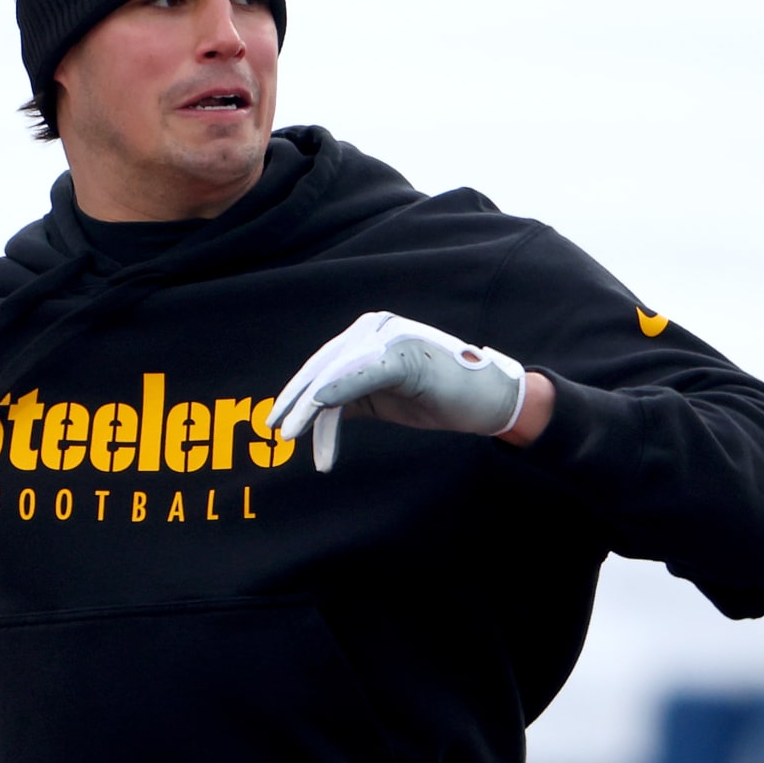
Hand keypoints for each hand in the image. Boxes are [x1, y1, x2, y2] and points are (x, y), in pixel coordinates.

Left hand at [266, 311, 528, 471]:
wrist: (489, 399)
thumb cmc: (438, 396)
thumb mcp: (384, 396)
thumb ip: (351, 395)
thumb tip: (315, 411)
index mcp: (370, 333)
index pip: (324, 362)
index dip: (297, 390)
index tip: (277, 416)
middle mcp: (376, 328)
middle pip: (324, 365)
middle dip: (295, 399)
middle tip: (274, 426)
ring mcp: (390, 338)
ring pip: (337, 374)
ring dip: (310, 408)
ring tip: (292, 434)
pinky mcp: (403, 356)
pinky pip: (362, 376)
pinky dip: (336, 392)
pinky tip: (315, 408)